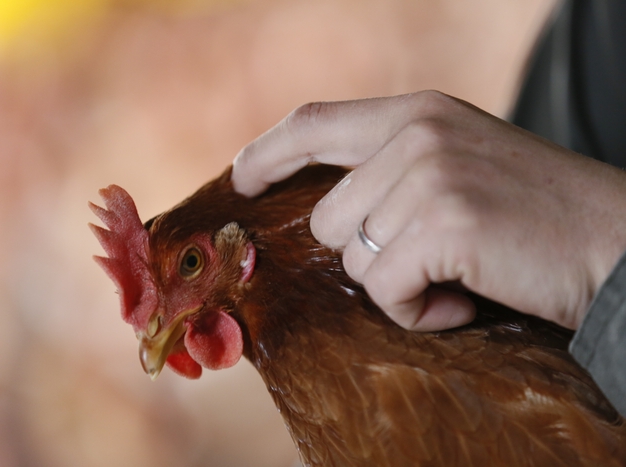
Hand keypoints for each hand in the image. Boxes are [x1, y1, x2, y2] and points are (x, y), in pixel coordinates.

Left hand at [232, 91, 625, 330]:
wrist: (619, 241)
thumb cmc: (536, 213)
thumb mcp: (459, 163)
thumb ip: (394, 168)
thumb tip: (329, 210)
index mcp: (417, 113)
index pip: (313, 123)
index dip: (267, 153)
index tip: (241, 180)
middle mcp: (416, 134)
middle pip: (328, 219)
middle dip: (370, 256)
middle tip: (435, 258)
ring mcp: (429, 176)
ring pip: (355, 259)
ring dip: (400, 284)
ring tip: (459, 273)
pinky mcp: (444, 224)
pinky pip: (387, 290)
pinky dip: (419, 310)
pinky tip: (466, 297)